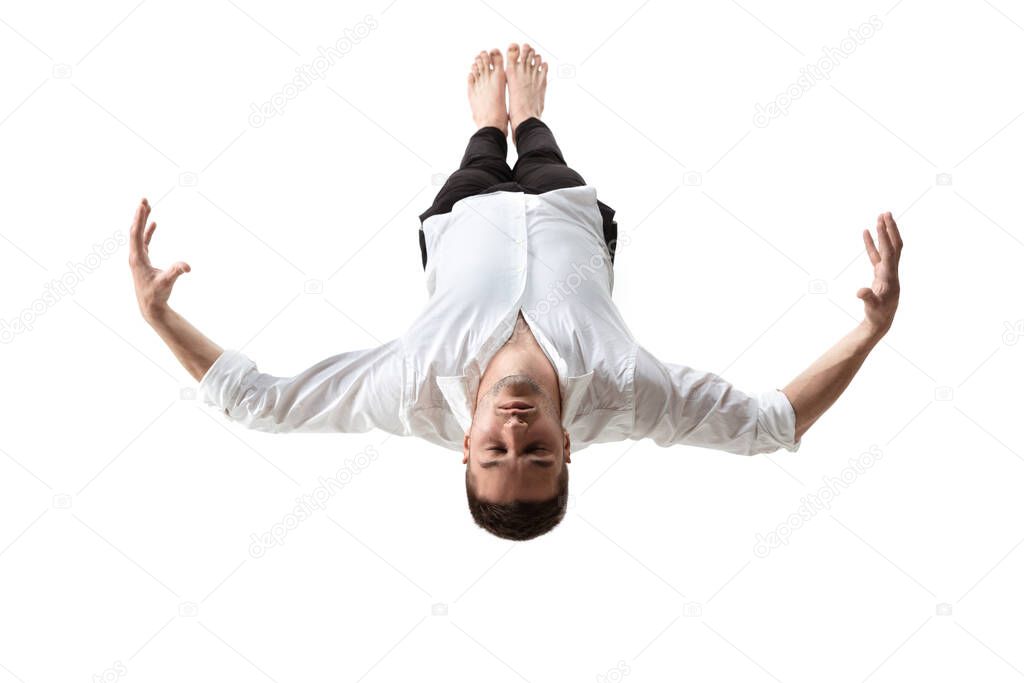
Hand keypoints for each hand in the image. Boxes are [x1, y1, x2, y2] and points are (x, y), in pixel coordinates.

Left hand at [128, 198, 190, 322]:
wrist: (150, 306)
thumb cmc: (157, 294)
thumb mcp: (167, 282)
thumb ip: (175, 272)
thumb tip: (187, 266)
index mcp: (137, 258)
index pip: (136, 233)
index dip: (139, 218)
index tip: (143, 205)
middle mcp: (135, 256)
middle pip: (135, 230)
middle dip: (139, 214)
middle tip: (144, 199)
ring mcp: (138, 257)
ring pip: (139, 234)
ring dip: (143, 221)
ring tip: (147, 206)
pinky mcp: (143, 260)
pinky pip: (144, 241)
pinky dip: (148, 231)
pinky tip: (154, 224)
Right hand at [857, 211, 902, 336]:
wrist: (881, 322)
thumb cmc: (877, 315)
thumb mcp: (872, 308)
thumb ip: (867, 298)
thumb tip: (860, 292)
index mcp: (890, 276)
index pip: (889, 252)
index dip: (885, 237)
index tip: (881, 222)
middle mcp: (891, 271)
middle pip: (893, 245)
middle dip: (890, 229)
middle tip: (886, 213)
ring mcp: (886, 271)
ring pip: (887, 247)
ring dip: (884, 233)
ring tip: (880, 217)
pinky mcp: (879, 273)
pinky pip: (876, 254)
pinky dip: (872, 243)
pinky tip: (867, 232)